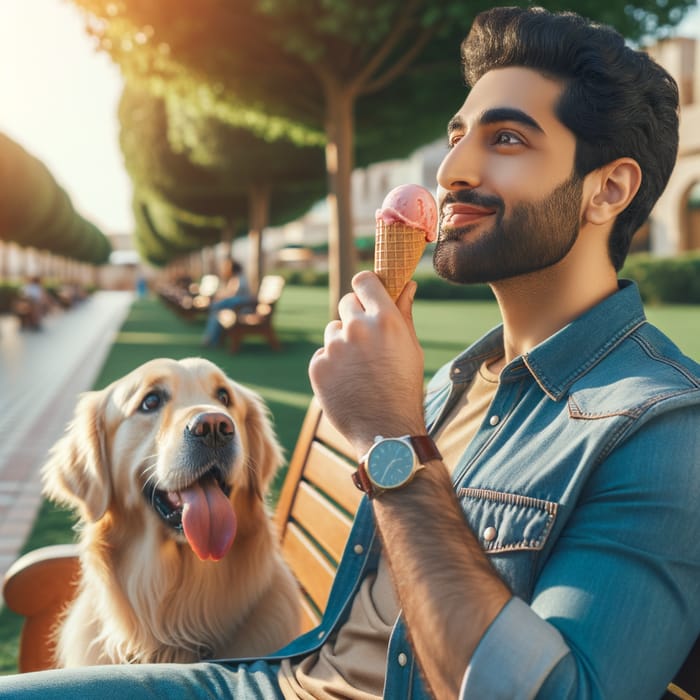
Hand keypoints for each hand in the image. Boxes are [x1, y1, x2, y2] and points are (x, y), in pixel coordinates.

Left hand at [308, 271, 426, 456]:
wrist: (385, 432)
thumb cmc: (404, 389)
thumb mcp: (411, 348)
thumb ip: (404, 313)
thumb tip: (408, 284)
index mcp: (385, 320)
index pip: (364, 280)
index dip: (365, 287)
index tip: (368, 296)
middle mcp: (358, 328)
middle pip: (347, 303)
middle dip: (355, 316)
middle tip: (366, 340)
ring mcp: (335, 347)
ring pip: (333, 330)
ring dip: (343, 341)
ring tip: (359, 368)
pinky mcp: (318, 366)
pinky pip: (323, 354)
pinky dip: (331, 364)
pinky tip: (347, 381)